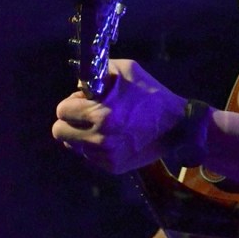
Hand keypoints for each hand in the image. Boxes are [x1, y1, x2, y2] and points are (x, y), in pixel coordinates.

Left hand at [52, 59, 184, 172]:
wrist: (178, 125)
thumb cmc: (152, 93)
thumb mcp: (126, 70)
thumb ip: (97, 72)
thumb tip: (79, 84)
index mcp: (101, 114)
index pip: (62, 111)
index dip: (73, 103)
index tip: (86, 101)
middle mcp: (101, 138)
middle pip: (60, 132)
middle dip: (70, 121)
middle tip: (87, 115)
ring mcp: (107, 156)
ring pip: (73, 145)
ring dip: (82, 134)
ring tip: (103, 126)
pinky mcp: (113, 167)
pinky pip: (89, 156)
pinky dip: (96, 147)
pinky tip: (114, 137)